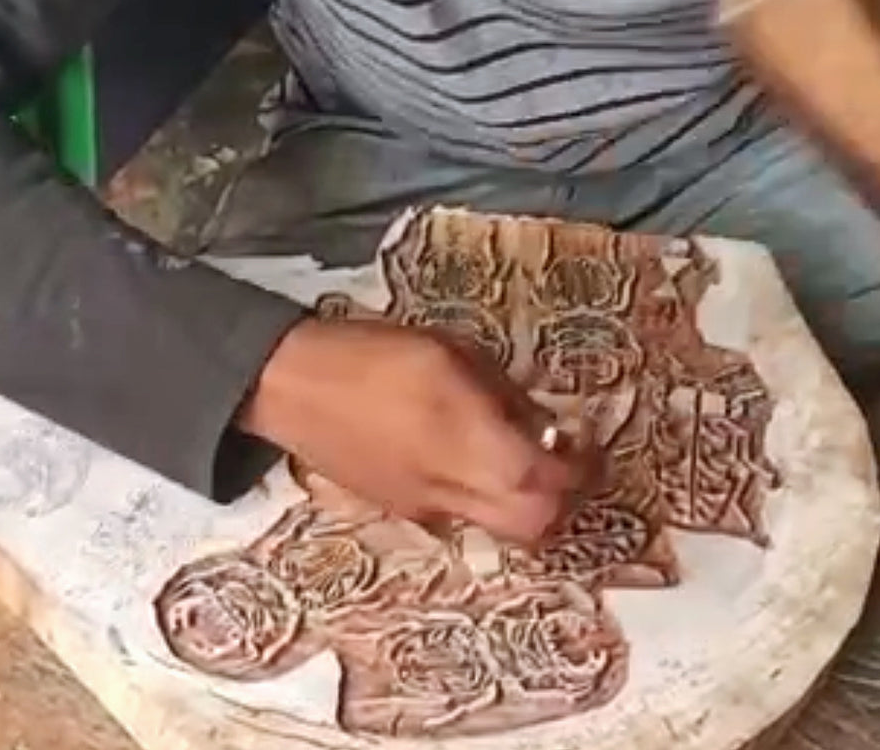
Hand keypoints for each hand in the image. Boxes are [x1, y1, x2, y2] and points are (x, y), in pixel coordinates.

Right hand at [239, 318, 597, 543]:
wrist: (292, 385)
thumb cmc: (373, 352)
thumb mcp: (450, 350)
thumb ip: (504, 393)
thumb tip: (544, 423)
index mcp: (470, 442)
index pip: (552, 480)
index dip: (584, 466)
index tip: (588, 440)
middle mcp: (453, 489)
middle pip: (536, 525)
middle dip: (562, 498)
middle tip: (563, 458)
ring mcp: (424, 507)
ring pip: (500, 529)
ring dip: (524, 501)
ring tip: (516, 455)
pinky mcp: (399, 509)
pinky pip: (461, 515)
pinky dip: (484, 496)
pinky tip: (465, 455)